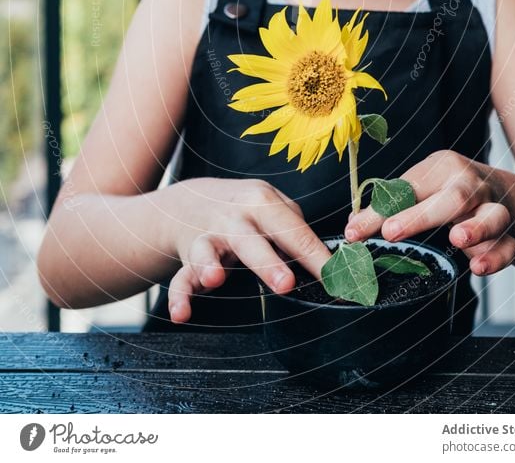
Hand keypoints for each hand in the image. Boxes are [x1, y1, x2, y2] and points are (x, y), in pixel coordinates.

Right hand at [167, 177, 330, 322]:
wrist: (190, 200)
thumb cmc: (243, 207)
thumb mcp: (271, 202)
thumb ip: (293, 226)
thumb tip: (322, 257)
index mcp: (261, 202)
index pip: (294, 231)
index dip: (317, 257)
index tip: (335, 280)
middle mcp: (233, 218)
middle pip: (251, 240)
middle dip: (268, 262)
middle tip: (286, 284)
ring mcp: (208, 236)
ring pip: (207, 251)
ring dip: (210, 265)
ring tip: (215, 280)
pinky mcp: (188, 257)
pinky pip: (181, 279)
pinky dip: (179, 297)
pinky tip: (182, 314)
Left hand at [344, 150, 514, 275]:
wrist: (507, 195)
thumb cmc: (451, 192)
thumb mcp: (424, 189)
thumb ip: (392, 206)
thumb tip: (354, 227)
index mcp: (444, 168)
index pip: (409, 188)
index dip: (380, 211)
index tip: (354, 233)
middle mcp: (472, 185)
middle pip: (452, 197)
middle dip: (421, 215)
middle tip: (391, 231)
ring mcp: (496, 208)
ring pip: (492, 216)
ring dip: (475, 228)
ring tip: (456, 239)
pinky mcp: (511, 235)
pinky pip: (508, 246)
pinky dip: (496, 257)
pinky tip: (478, 267)